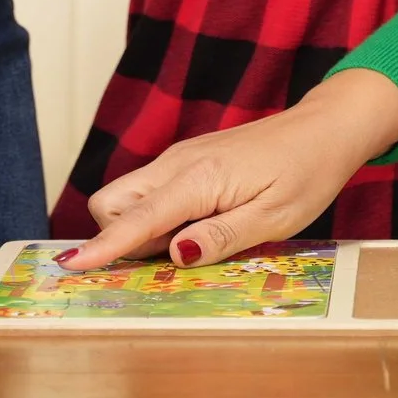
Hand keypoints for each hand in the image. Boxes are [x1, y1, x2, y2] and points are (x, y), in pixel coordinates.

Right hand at [59, 69, 397, 271]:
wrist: (326, 128)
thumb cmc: (307, 173)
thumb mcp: (273, 218)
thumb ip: (221, 237)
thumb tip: (174, 256)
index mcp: (198, 179)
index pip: (137, 220)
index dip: (103, 248)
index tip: (71, 269)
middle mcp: (179, 164)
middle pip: (113, 203)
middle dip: (117, 236)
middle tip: (163, 260)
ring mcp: (181, 159)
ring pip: (129, 196)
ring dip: (138, 228)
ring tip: (188, 245)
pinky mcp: (189, 161)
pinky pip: (151, 191)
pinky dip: (155, 215)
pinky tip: (192, 228)